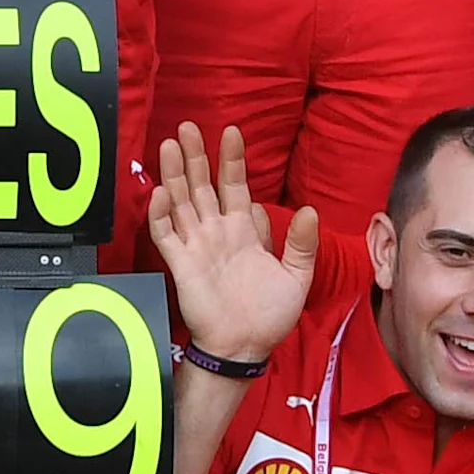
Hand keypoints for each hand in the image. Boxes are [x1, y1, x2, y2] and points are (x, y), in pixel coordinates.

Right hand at [145, 123, 315, 362]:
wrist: (244, 348)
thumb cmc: (270, 316)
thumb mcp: (296, 277)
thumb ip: (302, 244)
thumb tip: (312, 210)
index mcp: (244, 231)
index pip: (235, 186)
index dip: (232, 160)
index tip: (231, 131)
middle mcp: (217, 231)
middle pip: (203, 185)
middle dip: (196, 155)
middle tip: (188, 126)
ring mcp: (196, 245)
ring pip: (182, 201)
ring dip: (175, 173)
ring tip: (169, 144)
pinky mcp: (180, 263)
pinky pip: (166, 233)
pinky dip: (161, 213)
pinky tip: (161, 191)